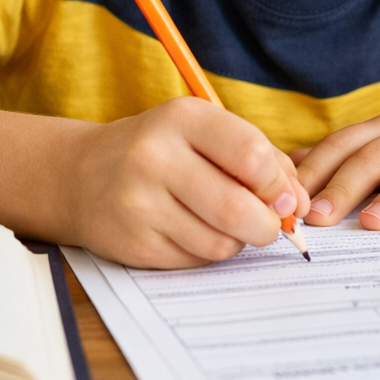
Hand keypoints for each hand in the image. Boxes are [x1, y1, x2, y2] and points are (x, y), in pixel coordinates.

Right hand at [65, 97, 309, 268]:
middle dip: (267, 225)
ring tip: (224, 223)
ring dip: (237, 240)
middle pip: (238, 208)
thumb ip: (261, 159)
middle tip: (269, 225)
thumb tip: (299, 205)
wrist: (81, 175)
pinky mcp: (132, 243)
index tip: (285, 198)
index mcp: (183, 119)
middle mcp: (155, 157)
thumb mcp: (206, 133)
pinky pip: (196, 260)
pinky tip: (191, 232)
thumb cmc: (162, 150)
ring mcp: (139, 203)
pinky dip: (207, 252)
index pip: (252, 156)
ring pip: (221, 241)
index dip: (279, 185)